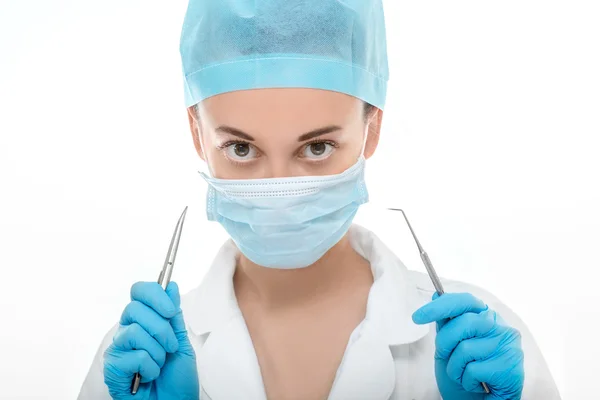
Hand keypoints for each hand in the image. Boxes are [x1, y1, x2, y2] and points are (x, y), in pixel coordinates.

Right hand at [103, 281, 198, 399]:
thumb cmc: (177, 378)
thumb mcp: (182, 342)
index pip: (139, 292)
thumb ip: (174, 315)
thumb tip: (171, 286)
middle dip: (161, 329)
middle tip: (171, 347)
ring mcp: (118, 350)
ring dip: (157, 352)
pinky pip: (134, 356)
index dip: (154, 295)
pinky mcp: (112, 369)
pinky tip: (148, 377)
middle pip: (135, 309)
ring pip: (135, 332)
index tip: (171, 310)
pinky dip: (150, 369)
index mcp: (144, 321)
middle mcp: (127, 331)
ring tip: (160, 365)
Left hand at [412, 292, 523, 399]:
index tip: (417, 317)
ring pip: (465, 348)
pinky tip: (477, 385)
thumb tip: (436, 294)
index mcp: (488, 317)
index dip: (440, 305)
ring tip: (465, 375)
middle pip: (463, 322)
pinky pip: (473, 370)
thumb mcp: (450, 347)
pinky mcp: (510, 368)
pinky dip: (466, 381)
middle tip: (447, 358)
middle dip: (445, 343)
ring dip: (455, 367)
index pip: (465, 301)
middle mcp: (502, 328)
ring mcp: (508, 347)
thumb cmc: (466, 375)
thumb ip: (446, 323)